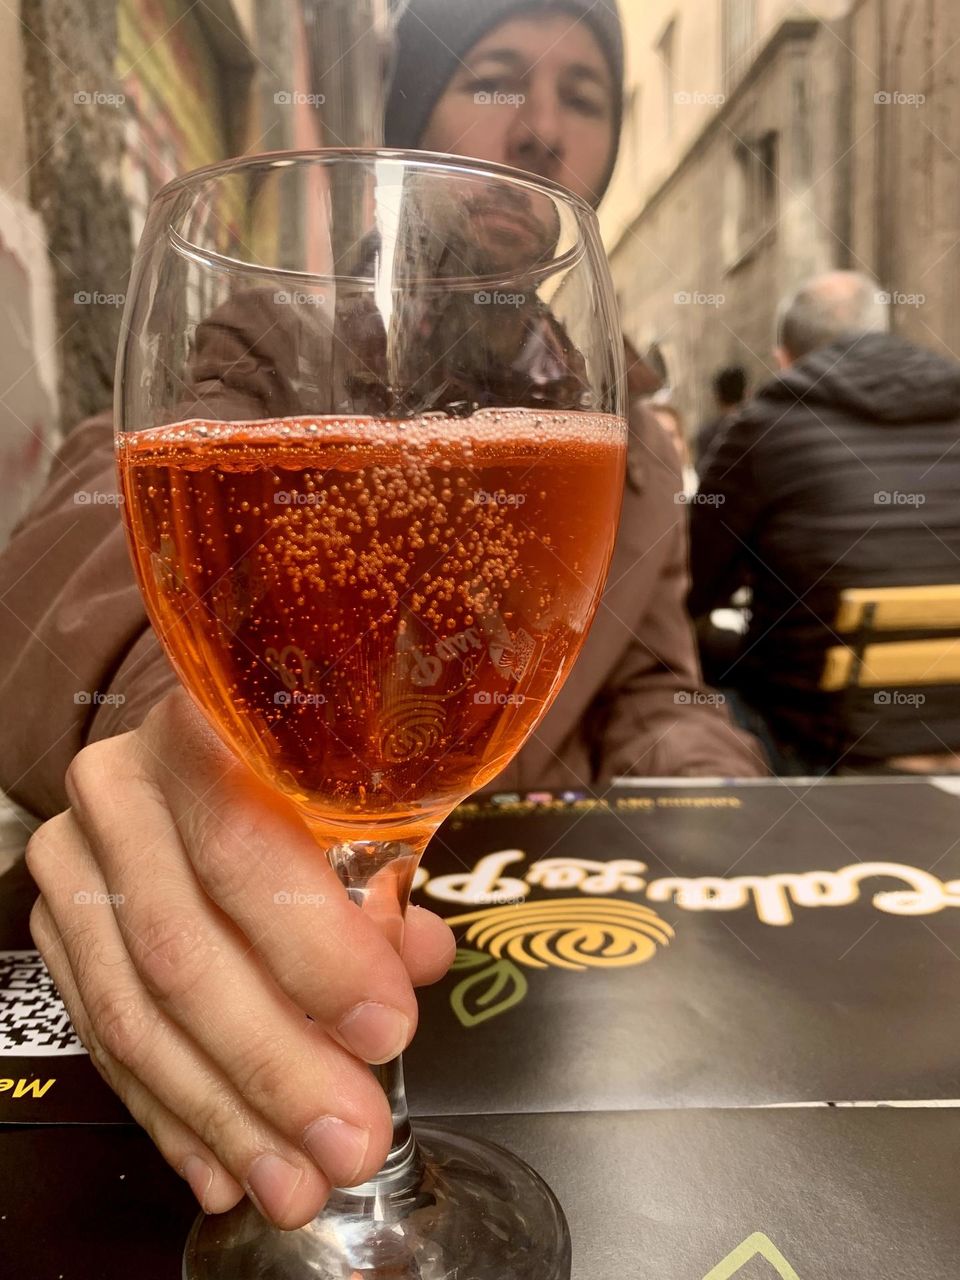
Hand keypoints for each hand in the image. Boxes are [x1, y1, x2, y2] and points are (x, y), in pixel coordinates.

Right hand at [26, 689, 454, 1228]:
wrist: (202, 751)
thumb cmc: (296, 769)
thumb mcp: (354, 801)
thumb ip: (383, 882)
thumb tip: (417, 962)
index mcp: (203, 727)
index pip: (245, 849)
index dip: (316, 952)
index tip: (385, 1030)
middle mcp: (123, 789)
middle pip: (183, 949)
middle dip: (273, 1067)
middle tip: (343, 1140)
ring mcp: (76, 860)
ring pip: (136, 1011)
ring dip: (223, 1113)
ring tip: (291, 1178)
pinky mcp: (58, 924)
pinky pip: (105, 1036)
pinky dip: (172, 1109)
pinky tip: (222, 1161)